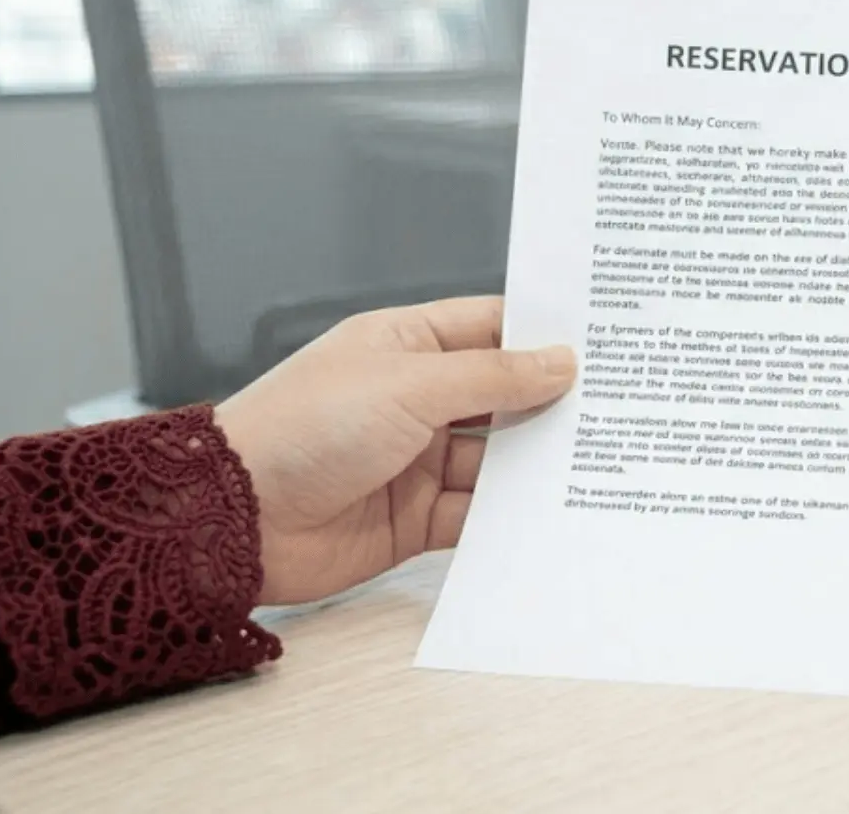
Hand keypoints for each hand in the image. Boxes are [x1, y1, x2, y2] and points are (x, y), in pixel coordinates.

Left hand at [213, 297, 574, 605]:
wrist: (231, 518)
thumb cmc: (301, 429)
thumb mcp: (410, 385)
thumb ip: (493, 376)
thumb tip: (560, 361)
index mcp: (404, 346)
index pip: (489, 329)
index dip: (542, 335)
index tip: (602, 341)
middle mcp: (412, 400)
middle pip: (501, 397)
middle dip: (551, 404)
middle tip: (617, 406)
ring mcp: (414, 460)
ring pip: (496, 459)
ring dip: (535, 464)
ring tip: (596, 462)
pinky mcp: (413, 517)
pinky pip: (476, 514)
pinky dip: (508, 517)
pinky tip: (548, 514)